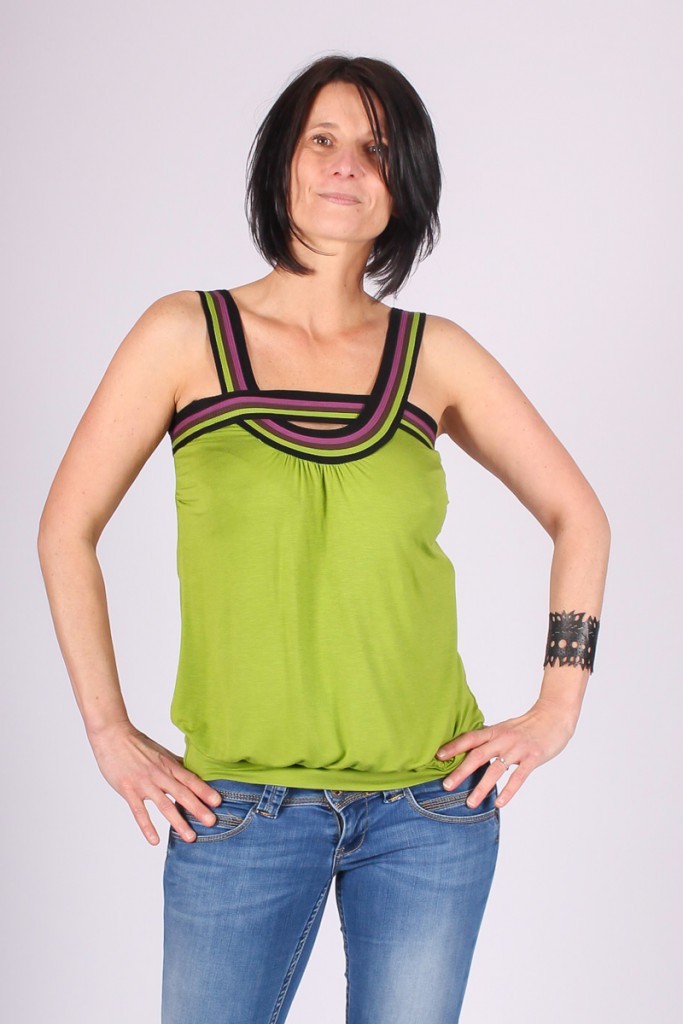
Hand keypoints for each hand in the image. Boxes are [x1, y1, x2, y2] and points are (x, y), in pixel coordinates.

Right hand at [87, 720, 222, 844]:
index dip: (205, 790)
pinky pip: (139, 811)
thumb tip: (194, 770)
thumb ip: (176, 763)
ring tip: (190, 836)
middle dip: (198, 809)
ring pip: (164, 805)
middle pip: (182, 794)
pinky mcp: (128, 790)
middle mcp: (159, 774)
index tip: (218, 802)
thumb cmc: (137, 744)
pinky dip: (147, 826)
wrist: (113, 736)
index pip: (191, 779)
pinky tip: (155, 840)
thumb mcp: (160, 752)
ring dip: (178, 822)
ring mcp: (144, 783)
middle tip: (212, 823)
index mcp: (168, 765)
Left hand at [434, 699, 576, 808]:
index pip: (470, 738)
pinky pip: (518, 777)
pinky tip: (499, 802)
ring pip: (496, 769)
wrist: (555, 716)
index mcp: (495, 731)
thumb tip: (470, 751)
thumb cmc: (528, 725)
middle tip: (446, 786)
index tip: (437, 757)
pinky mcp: (533, 758)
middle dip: (460, 771)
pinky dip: (508, 791)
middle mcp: (503, 739)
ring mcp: (518, 749)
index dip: (453, 747)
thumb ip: (490, 739)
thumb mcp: (505, 728)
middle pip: (477, 755)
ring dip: (481, 787)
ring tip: (470, 802)